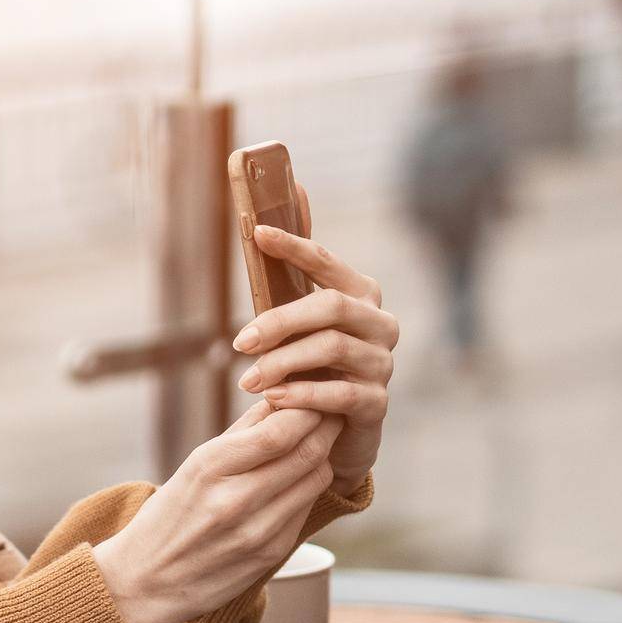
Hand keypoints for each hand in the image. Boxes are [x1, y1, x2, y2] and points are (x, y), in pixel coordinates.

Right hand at [92, 399, 342, 622]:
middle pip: (308, 451)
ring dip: (322, 456)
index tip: (312, 395)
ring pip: (316, 478)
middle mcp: (235, 500)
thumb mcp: (193, 467)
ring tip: (315, 444)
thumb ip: (241, 433)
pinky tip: (296, 481)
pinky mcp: (271, 553)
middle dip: (326, 426)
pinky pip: (305, 508)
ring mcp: (257, 531)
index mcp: (210, 468)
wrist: (147, 582)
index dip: (308, 408)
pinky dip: (308, 488)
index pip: (281, 429)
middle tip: (329, 413)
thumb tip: (281, 398)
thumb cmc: (169, 517)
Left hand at [232, 187, 397, 497]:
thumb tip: (293, 188)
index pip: (326, 261)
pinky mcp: (376, 404)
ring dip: (283, 363)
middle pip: (330, 307)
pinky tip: (273, 400)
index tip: (258, 234)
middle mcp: (381, 323)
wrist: (339, 434)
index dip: (293, 246)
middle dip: (279, 321)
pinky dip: (302, 394)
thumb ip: (295, 271)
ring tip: (245, 380)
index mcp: (361, 294)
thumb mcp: (299, 324)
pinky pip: (339, 394)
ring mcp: (382, 364)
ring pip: (332, 349)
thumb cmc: (314, 367)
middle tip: (239, 342)